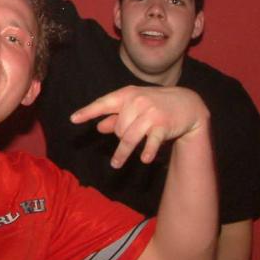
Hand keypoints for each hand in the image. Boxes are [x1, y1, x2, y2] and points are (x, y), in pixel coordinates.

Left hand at [70, 85, 208, 168]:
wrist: (187, 103)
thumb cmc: (154, 105)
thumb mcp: (134, 106)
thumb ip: (116, 116)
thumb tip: (99, 127)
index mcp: (127, 95)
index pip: (103, 104)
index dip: (87, 112)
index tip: (73, 119)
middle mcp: (138, 101)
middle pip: (118, 128)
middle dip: (119, 136)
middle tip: (129, 136)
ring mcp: (151, 113)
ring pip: (129, 138)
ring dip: (122, 153)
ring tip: (115, 164)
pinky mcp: (163, 125)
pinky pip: (150, 142)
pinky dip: (146, 152)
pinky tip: (144, 160)